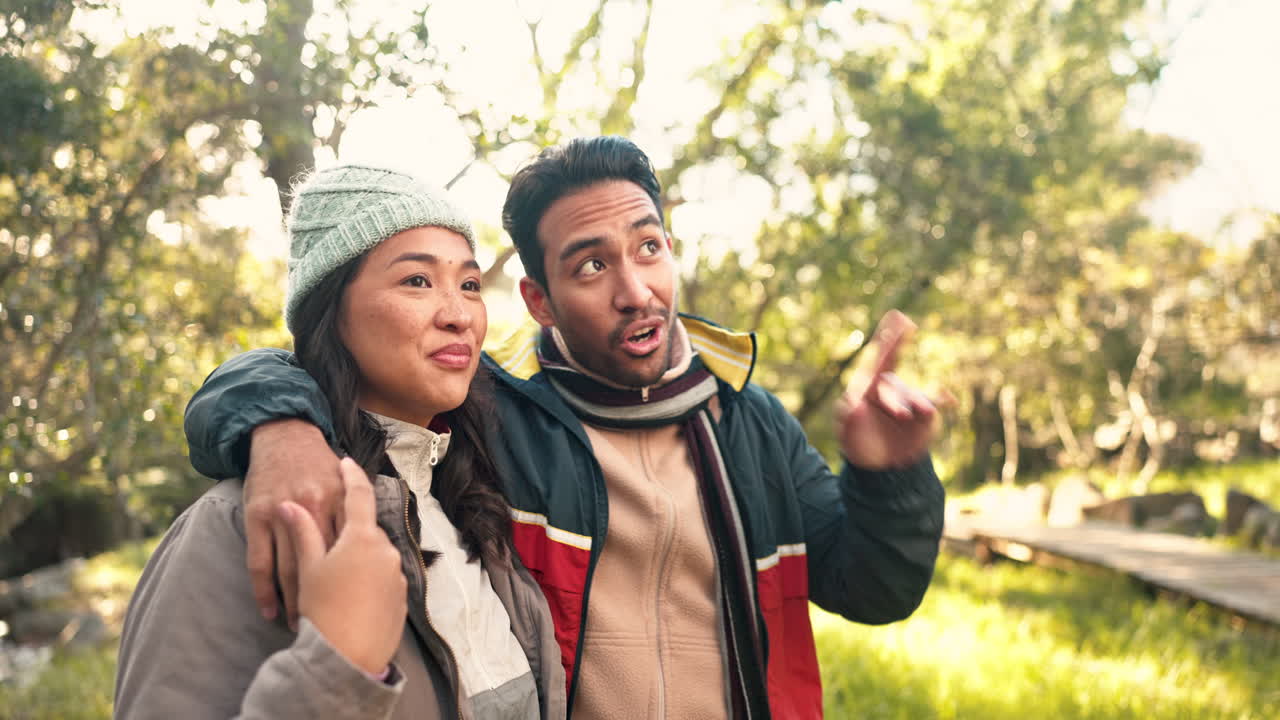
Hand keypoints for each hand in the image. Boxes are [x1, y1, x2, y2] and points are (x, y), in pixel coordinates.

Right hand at [244, 419, 343, 627]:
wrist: (284, 434)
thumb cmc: (318, 465)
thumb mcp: (340, 490)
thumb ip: (350, 519)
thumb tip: (366, 556)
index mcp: (340, 502)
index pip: (348, 552)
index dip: (351, 580)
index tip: (354, 609)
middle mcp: (314, 508)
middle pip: (323, 566)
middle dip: (325, 600)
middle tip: (327, 627)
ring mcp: (282, 513)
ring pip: (292, 569)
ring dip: (295, 602)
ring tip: (298, 626)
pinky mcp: (257, 518)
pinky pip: (261, 563)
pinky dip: (266, 591)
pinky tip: (270, 611)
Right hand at [279, 457, 407, 674]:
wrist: (344, 658)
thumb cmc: (321, 608)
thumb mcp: (308, 566)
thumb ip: (302, 531)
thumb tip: (289, 506)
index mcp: (362, 536)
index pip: (359, 494)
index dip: (353, 476)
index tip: (347, 462)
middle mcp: (383, 550)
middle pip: (360, 532)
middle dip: (341, 535)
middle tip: (319, 539)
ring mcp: (395, 575)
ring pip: (366, 559)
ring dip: (347, 565)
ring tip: (324, 583)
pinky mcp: (399, 599)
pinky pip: (376, 583)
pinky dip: (358, 585)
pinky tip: (341, 597)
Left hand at [836, 310, 945, 468]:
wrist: (879, 464)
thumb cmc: (858, 442)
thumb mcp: (846, 433)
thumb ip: (847, 419)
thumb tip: (853, 406)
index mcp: (869, 385)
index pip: (880, 357)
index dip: (890, 337)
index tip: (900, 316)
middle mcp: (891, 389)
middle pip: (895, 386)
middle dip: (896, 400)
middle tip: (901, 416)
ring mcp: (910, 401)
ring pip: (916, 397)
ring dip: (919, 404)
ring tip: (919, 414)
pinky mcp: (925, 416)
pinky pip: (935, 404)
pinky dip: (943, 400)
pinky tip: (949, 401)